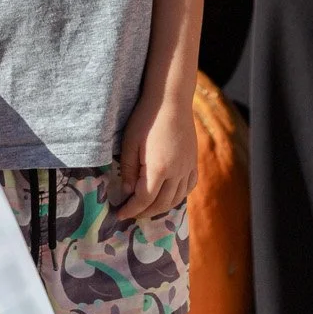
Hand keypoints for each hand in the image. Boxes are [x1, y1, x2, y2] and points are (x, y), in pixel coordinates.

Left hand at [116, 96, 197, 219]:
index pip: (144, 200)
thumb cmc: (146, 118)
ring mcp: (187, 167)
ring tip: (146, 208)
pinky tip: (169, 195)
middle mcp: (177, 172)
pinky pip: (189, 186)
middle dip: (144, 212)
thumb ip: (127, 170)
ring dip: (161, 207)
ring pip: (176, 198)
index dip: (131, 210)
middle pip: (161, 203)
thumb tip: (127, 191)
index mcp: (159, 169)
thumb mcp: (129, 143)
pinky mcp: (193, 161)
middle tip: (130, 213)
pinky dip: (178, 196)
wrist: (171, 99)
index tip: (119, 214)